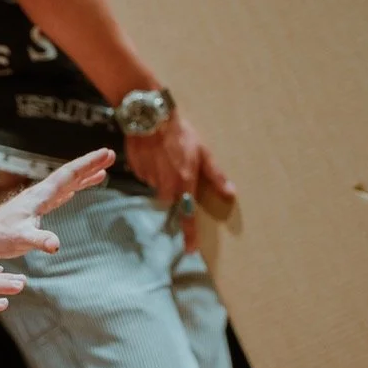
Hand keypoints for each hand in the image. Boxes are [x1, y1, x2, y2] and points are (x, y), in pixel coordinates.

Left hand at [0, 148, 116, 259]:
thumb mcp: (21, 239)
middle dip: (90, 165)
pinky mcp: (34, 212)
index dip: (88, 164)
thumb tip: (55, 245)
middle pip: (70, 175)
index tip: (106, 153)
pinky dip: (71, 191)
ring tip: (102, 172)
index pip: (68, 175)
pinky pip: (59, 197)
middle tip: (111, 155)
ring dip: (84, 177)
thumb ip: (39, 240)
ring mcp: (37, 202)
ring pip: (65, 185)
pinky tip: (75, 191)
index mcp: (40, 195)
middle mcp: (40, 194)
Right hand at [123, 116, 235, 251]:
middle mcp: (165, 184)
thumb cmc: (181, 133)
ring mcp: (148, 178)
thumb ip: (216, 175)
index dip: (189, 234)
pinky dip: (150, 169)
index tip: (190, 249)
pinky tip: (154, 154)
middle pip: (169, 199)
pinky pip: (145, 177)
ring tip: (165, 157)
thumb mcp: (204, 152)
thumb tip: (230, 193)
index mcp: (184, 181)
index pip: (187, 215)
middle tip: (176, 169)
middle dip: (173, 190)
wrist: (150, 117)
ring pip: (156, 187)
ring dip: (162, 178)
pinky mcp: (136, 171)